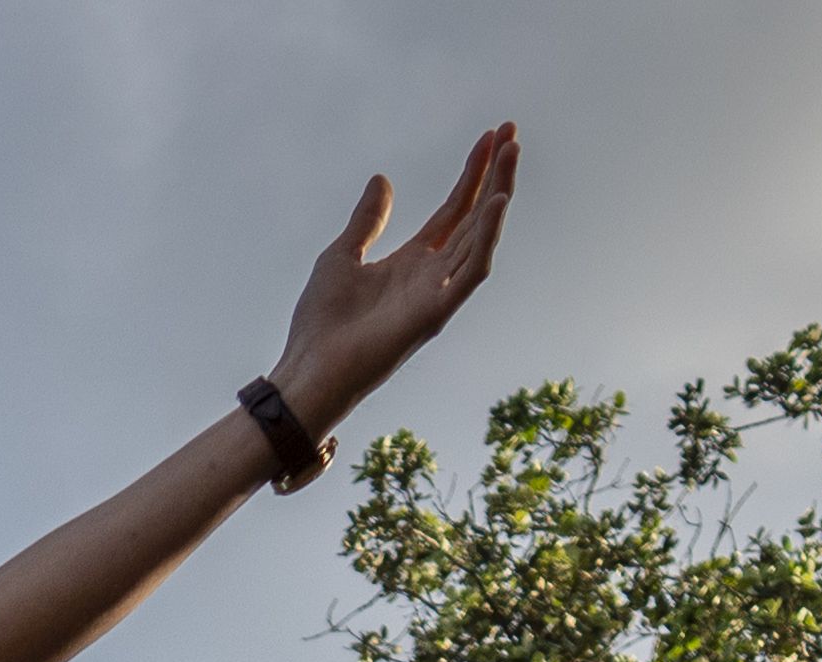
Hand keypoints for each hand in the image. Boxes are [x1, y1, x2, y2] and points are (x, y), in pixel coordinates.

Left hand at [271, 120, 520, 442]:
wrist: (310, 369)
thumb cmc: (323, 323)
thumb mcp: (341, 255)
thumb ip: (367, 219)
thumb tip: (382, 179)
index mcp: (414, 261)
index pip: (455, 210)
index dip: (473, 174)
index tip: (490, 137)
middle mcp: (433, 275)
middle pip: (475, 215)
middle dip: (495, 173)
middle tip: (511, 131)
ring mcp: (438, 294)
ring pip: (481, 236)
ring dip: (498, 193)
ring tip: (510, 154)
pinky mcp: (436, 313)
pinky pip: (471, 271)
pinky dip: (487, 237)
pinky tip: (496, 202)